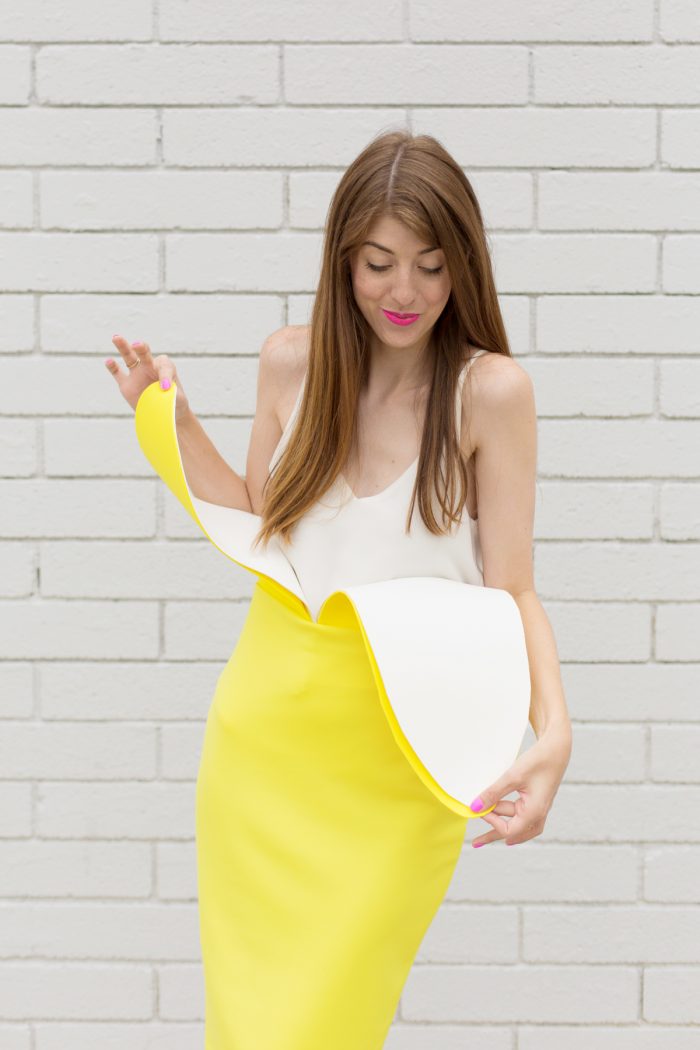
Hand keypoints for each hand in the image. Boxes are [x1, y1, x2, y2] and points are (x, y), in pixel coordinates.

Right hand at [105, 335, 190, 420]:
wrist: (165, 413)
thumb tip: (164, 391)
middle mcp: (149, 366)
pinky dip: (112, 367)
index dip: (165, 376)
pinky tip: (108, 361)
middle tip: (138, 345)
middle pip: (144, 353)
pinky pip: (118, 373)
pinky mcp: (126, 384)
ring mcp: (137, 373)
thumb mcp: (179, 400)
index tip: (165, 388)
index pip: (164, 367)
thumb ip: (173, 394)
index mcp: (165, 368)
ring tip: (116, 338)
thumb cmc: (175, 403)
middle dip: (141, 348)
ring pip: (129, 357)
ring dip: (123, 347)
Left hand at [470, 723, 571, 847]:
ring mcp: (539, 808)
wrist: (557, 748)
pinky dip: (509, 816)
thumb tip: (474, 807)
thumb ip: (493, 793)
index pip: (508, 829)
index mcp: (534, 812)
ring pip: (517, 824)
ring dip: (501, 825)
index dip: (492, 822)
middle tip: (476, 842)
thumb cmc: (538, 761)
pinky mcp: (537, 801)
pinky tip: (502, 817)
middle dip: (493, 835)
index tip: (479, 808)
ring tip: (485, 831)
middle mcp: (538, 814)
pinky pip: (521, 815)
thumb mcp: (512, 777)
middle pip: (513, 832)